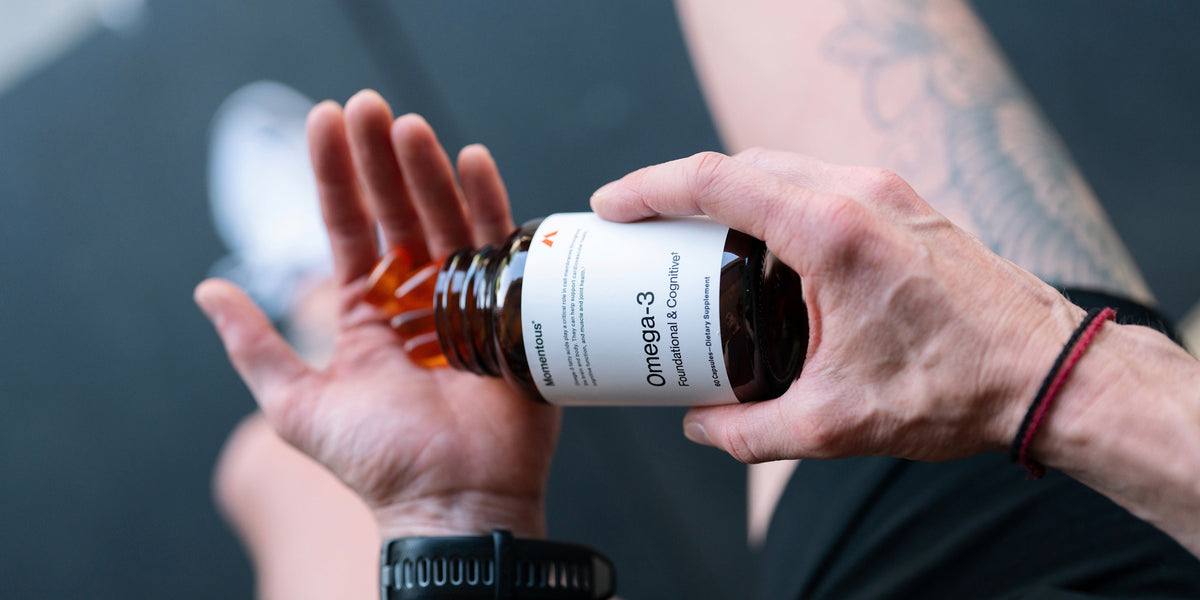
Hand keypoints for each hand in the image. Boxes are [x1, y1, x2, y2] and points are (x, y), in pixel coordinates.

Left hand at [196, 90, 559, 538]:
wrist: (452, 502)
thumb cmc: (379, 464)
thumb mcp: (298, 407)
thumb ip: (255, 347)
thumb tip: (208, 287)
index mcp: (368, 313)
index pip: (348, 228)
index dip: (335, 176)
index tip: (324, 121)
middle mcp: (418, 298)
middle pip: (396, 213)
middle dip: (379, 159)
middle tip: (367, 107)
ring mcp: (466, 300)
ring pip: (444, 220)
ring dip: (426, 171)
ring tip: (407, 127)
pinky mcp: (511, 309)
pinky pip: (501, 248)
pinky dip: (490, 204)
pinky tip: (473, 162)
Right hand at [591, 149, 1084, 463]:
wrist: (1048, 372)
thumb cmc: (954, 388)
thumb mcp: (833, 425)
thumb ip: (748, 431)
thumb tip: (700, 426)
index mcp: (832, 232)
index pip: (716, 182)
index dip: (649, 188)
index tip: (612, 206)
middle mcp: (859, 194)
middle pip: (744, 166)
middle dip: (681, 190)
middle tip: (642, 228)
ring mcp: (888, 192)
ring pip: (785, 170)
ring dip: (732, 195)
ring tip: (696, 242)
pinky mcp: (906, 206)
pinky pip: (822, 185)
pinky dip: (777, 204)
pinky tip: (767, 253)